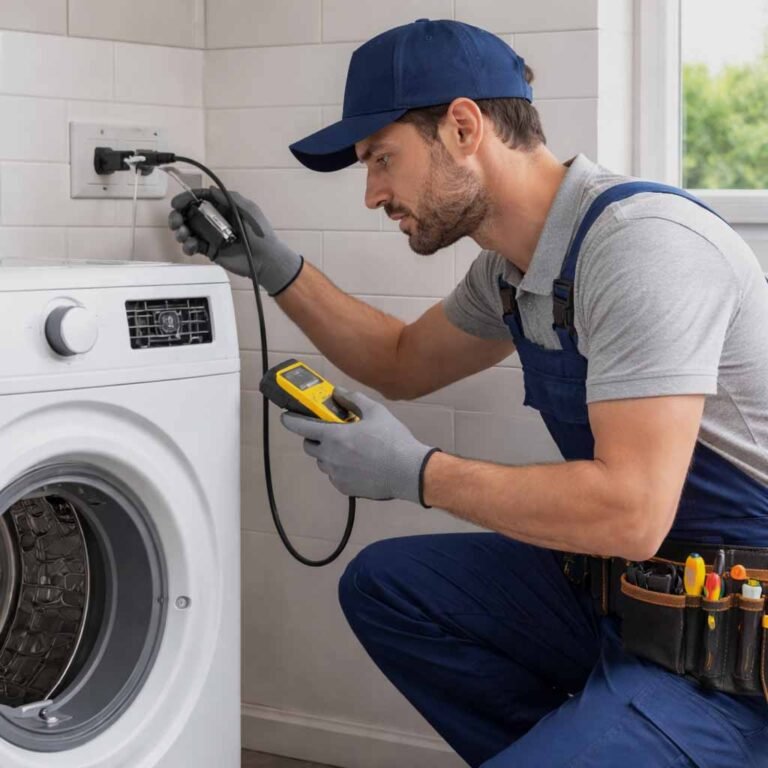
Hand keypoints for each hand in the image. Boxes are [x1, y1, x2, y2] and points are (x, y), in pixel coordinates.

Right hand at [168, 187, 302, 295]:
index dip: (186, 199)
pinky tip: (191, 246)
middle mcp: (214, 220)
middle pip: (188, 215)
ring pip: (188, 231)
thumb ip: (229, 198)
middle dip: (177, 216)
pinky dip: (188, 246)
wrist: (265, 259)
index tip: (176, 204)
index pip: (200, 199)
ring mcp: (211, 236)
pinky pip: (193, 246)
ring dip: (180, 231)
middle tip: (175, 222)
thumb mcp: (248, 209)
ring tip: (183, 235)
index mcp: (223, 208)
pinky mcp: (210, 251)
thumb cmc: (259, 233)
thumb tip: (210, 189)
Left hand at [281, 389, 439, 504]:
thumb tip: (338, 392)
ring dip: (329, 454)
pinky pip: (335, 475)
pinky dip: (341, 468)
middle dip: (315, 438)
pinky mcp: (344, 487)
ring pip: (323, 462)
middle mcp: (330, 456)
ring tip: (351, 449)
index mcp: (334, 436)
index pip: (301, 427)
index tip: (285, 416)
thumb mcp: (375, 412)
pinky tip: (359, 464)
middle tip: (331, 432)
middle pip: (310, 446)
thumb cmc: (392, 440)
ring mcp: (336, 474)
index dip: (290, 420)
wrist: (408, 471)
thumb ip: (353, 399)